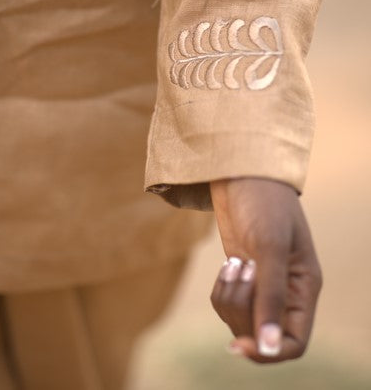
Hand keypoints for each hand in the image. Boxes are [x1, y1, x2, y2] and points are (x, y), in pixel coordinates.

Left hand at [210, 177, 321, 362]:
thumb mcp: (268, 248)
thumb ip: (270, 297)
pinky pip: (226, 302)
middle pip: (260, 333)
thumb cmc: (263, 204)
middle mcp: (284, 291)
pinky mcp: (241, 275)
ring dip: (229, 298)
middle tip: (239, 270)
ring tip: (234, 262)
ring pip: (240, 319)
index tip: (240, 342)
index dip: (268, 351)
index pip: (293, 343)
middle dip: (242, 310)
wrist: (240, 173)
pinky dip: (221, 289)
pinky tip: (228, 263)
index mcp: (303, 287)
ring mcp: (261, 284)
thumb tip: (269, 348)